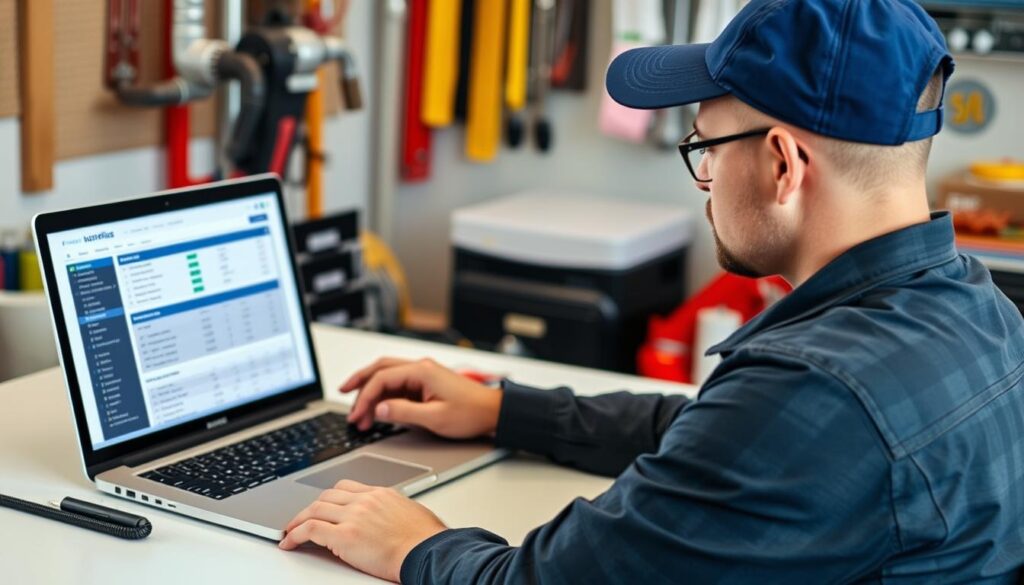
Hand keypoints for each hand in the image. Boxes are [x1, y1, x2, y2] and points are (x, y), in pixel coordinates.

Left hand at [279, 480, 445, 581]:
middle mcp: (365, 500)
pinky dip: (295, 534)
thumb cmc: (426, 540)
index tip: (321, 507)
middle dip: (310, 508)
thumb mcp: (410, 513)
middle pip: (326, 496)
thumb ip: (391, 510)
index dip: (328, 498)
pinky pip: (310, 529)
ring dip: (298, 521)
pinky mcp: (345, 536)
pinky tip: (289, 542)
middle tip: (300, 520)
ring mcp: (354, 516)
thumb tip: (387, 519)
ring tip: (290, 531)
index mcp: (381, 494)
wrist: (428, 551)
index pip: (345, 487)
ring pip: (314, 509)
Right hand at [341, 357, 502, 437]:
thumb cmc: (470, 413)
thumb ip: (403, 412)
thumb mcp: (435, 418)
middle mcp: (420, 368)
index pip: (382, 379)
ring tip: (358, 410)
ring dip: (371, 390)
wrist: (493, 412)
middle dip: (359, 382)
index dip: (365, 397)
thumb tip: (379, 409)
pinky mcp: (426, 384)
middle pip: (380, 369)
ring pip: (388, 375)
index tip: (356, 415)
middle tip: (343, 395)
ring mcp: (423, 375)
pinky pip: (398, 385)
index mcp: (421, 372)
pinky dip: (384, 394)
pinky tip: (377, 407)